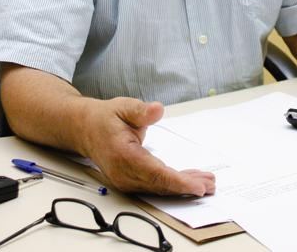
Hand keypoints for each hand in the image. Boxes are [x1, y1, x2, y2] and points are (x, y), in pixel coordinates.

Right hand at [78, 97, 215, 195]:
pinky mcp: (130, 181)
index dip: (178, 182)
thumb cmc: (106, 118)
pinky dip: (173, 184)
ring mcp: (126, 180)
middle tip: (210, 184)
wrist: (86, 129)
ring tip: (206, 183)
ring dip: (183, 186)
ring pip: (159, 188)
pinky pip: (154, 186)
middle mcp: (124, 173)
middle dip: (187, 186)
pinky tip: (189, 180)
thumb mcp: (124, 107)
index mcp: (123, 155)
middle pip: (160, 185)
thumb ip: (141, 111)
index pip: (155, 174)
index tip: (197, 186)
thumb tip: (157, 109)